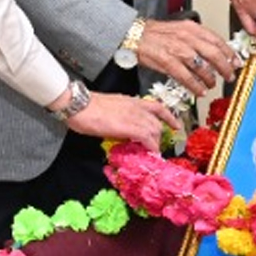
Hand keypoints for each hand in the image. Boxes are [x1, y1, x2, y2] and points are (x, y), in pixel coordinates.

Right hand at [62, 92, 179, 150]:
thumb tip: (124, 129)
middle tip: (156, 148)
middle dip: (159, 137)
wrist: (79, 105)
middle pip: (157, 123)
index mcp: (132, 101)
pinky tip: (150, 154)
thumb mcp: (110, 107)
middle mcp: (136, 107)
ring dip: (155, 144)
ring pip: (155, 131)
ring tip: (152, 154)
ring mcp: (134, 116)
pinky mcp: (130, 127)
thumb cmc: (87, 106)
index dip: (169, 117)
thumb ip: (121, 116)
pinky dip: (152, 148)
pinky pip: (148, 139)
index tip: (175, 125)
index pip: (157, 107)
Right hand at [137, 19, 238, 94]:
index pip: (217, 40)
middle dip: (225, 67)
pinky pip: (187, 77)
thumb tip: (212, 51)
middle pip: (214, 54)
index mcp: (191, 28)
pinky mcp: (168, 62)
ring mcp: (178, 50)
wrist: (134, 36)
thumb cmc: (155, 34)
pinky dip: (195, 86)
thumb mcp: (179, 29)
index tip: (236, 61)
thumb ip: (196, 38)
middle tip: (229, 76)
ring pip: (202, 67)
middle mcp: (187, 38)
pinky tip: (199, 91)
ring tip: (212, 84)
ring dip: (210, 78)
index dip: (229, 53)